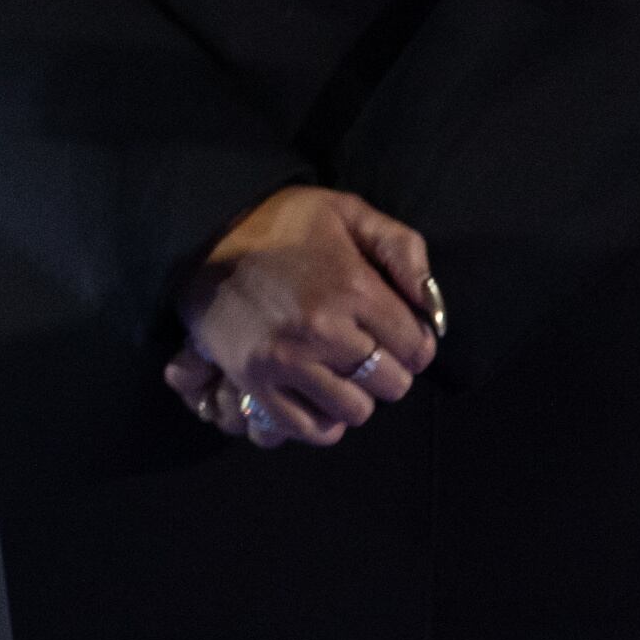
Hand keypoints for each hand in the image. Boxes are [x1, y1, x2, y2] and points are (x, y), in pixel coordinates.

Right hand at [176, 186, 439, 446]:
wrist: (205, 234)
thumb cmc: (284, 222)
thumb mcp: (349, 212)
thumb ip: (403, 249)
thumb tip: (434, 309)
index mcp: (353, 287)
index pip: (417, 347)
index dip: (415, 343)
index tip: (397, 333)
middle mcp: (323, 330)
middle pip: (391, 384)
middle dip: (389, 369)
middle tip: (367, 350)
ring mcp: (287, 360)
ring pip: (355, 411)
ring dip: (356, 395)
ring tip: (340, 372)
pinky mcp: (255, 381)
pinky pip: (308, 427)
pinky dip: (322, 421)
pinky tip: (318, 396)